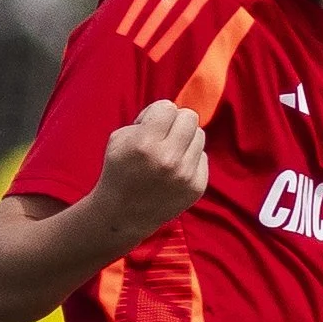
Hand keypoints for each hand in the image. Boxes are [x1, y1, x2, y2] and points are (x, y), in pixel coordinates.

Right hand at [92, 102, 207, 247]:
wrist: (124, 214)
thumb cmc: (119, 170)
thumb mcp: (119, 138)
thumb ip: (147, 119)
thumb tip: (174, 110)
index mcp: (145, 144)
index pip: (169, 107)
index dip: (158, 113)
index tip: (151, 125)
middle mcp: (169, 159)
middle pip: (190, 117)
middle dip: (176, 122)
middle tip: (165, 134)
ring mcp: (186, 174)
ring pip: (200, 135)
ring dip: (185, 140)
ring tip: (169, 153)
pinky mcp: (197, 186)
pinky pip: (203, 157)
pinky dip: (190, 159)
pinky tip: (175, 169)